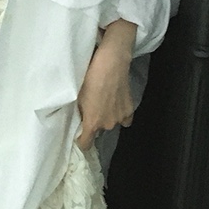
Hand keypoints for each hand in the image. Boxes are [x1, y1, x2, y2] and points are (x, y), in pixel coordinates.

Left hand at [75, 20, 135, 151]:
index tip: (80, 136)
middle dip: (96, 123)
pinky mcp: (129, 109)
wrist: (110, 64)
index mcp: (92, 123)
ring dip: (108, 118)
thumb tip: (82, 120)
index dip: (82, 142)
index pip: (86, 144)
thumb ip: (81, 113)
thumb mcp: (78, 97)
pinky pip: (125, 119)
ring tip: (106, 104)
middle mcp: (108, 125)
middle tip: (93, 109)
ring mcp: (120, 118)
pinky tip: (117, 105)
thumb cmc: (90, 79)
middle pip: (100, 131)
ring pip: (112, 124)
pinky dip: (121, 115)